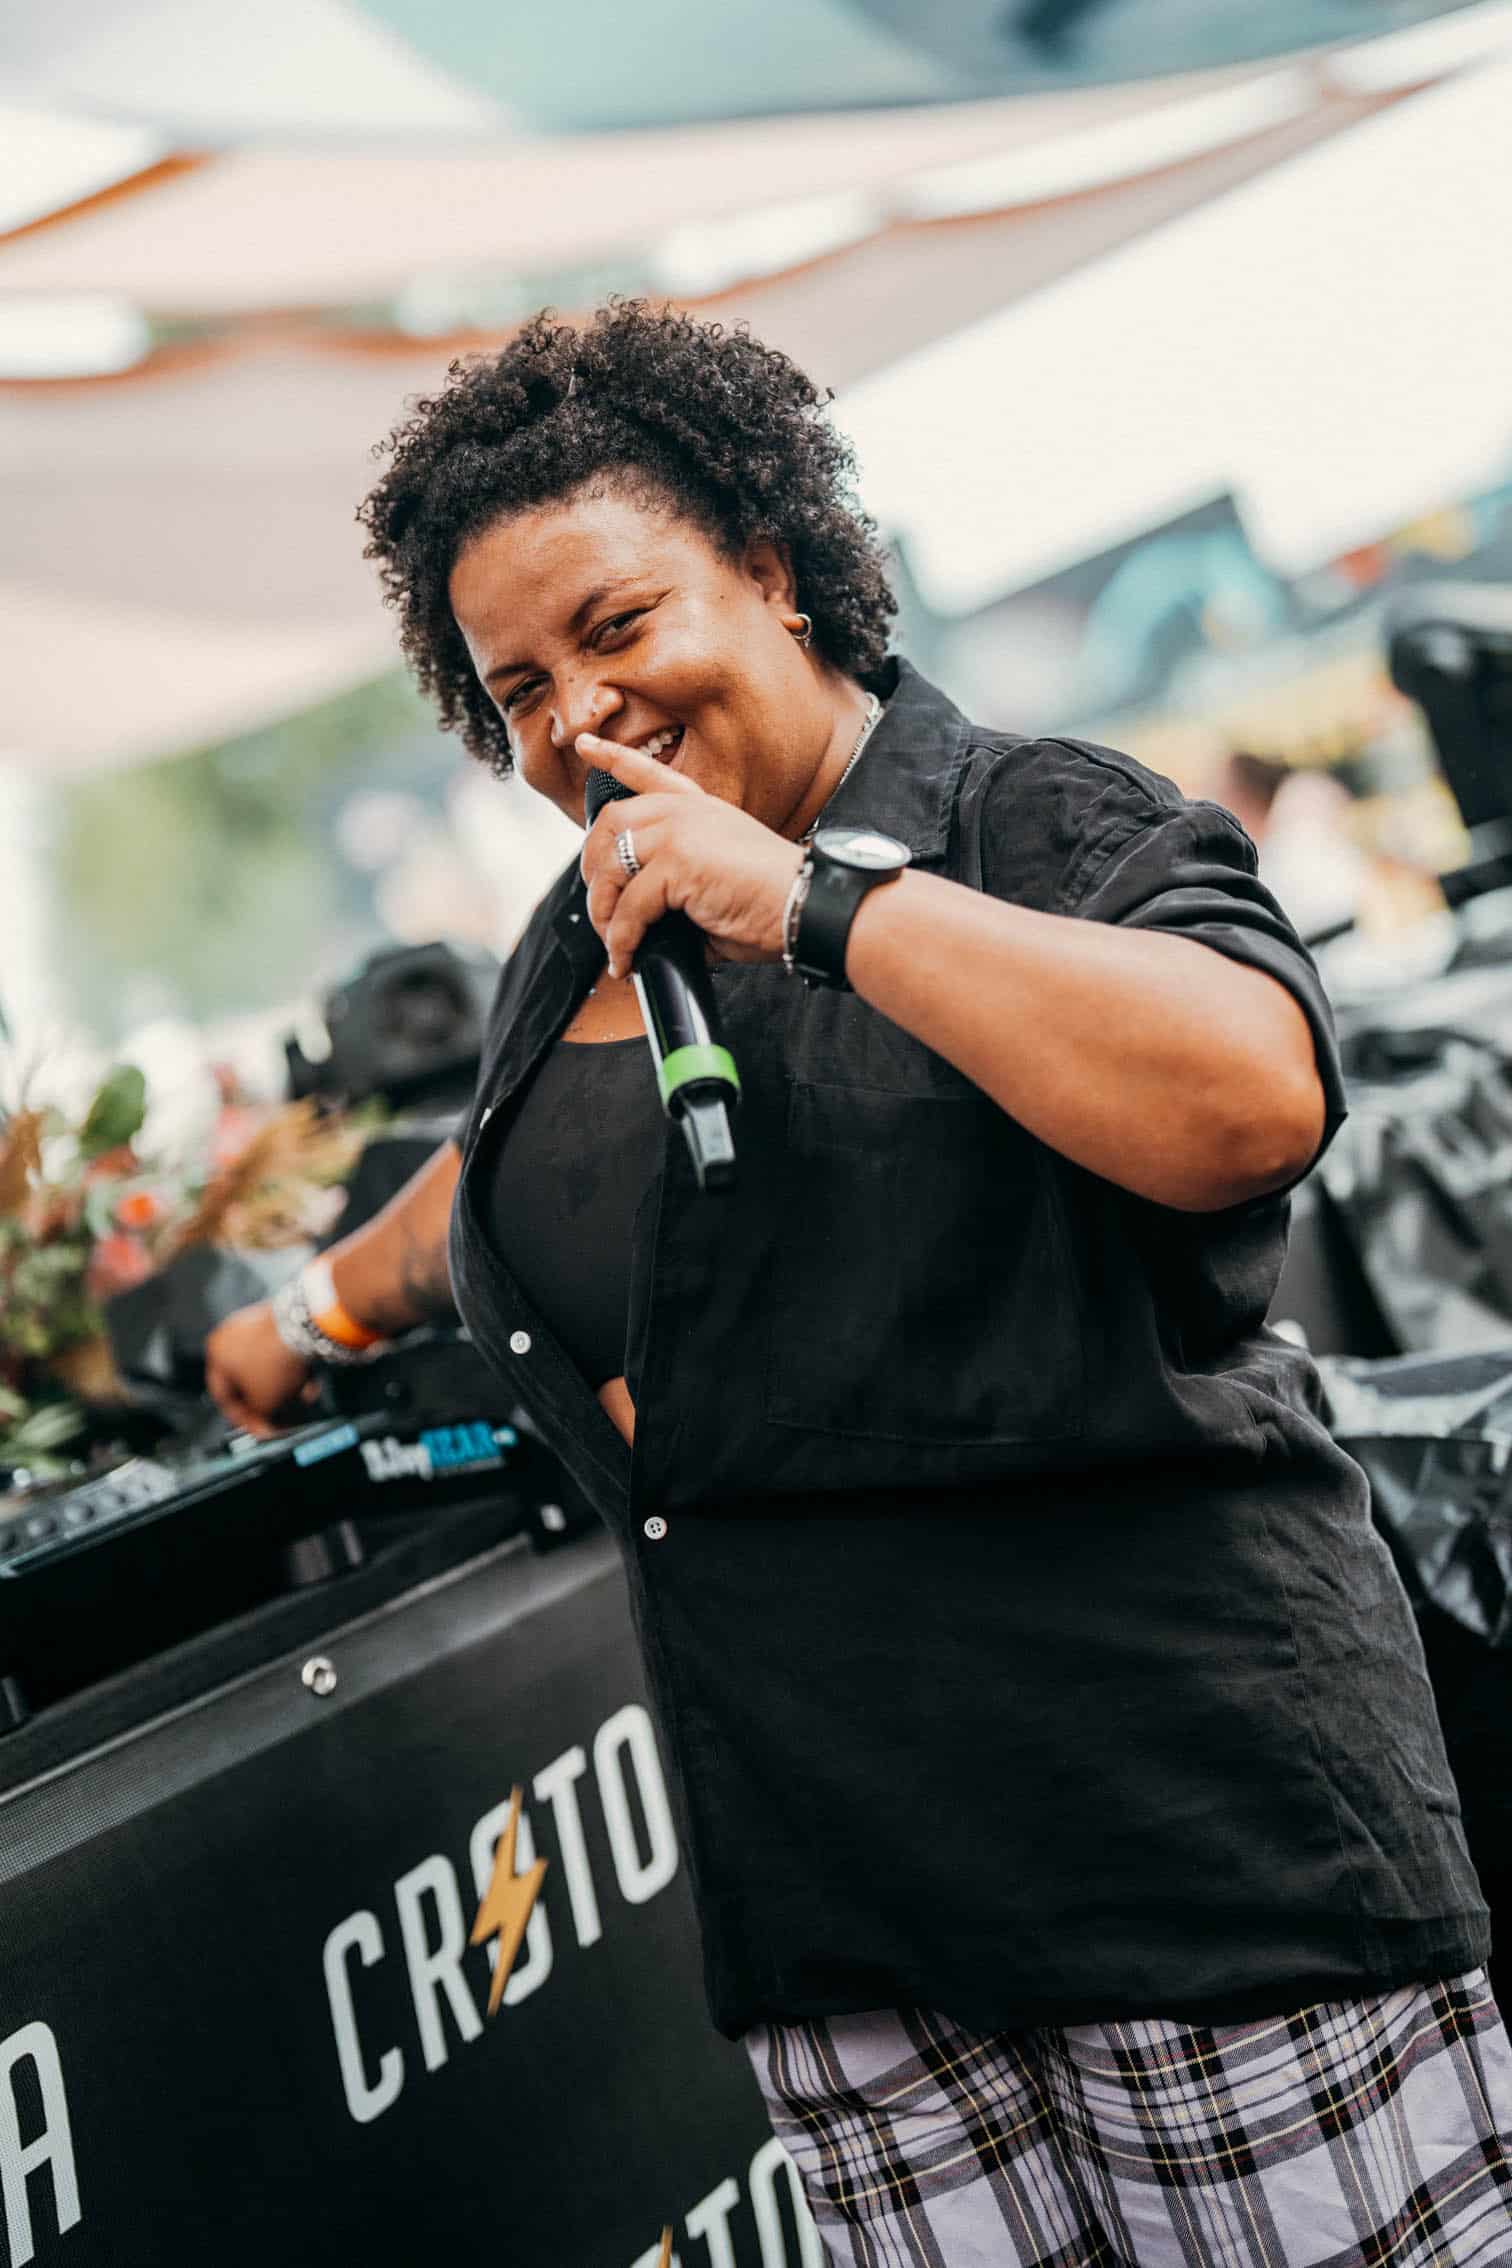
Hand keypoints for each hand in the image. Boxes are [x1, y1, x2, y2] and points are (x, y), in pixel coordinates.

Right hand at [204, 1299, 317, 1436]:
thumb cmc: (274, 1358)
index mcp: (216, 1352)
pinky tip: (309, 1383)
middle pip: (248, 1380)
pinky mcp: (280, 1318)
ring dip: (285, 1387)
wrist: (303, 1328)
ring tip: (302, 1399)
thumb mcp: (262, 1402)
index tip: (257, 1427)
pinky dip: (293, 1369)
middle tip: (281, 1416)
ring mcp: (256, 1324)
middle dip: (269, 1402)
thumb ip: (259, 1417)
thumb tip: (265, 1424)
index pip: (223, 1395)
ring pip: (269, 1367)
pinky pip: (282, 1352)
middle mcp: (232, 1334)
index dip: (241, 1418)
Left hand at [576, 735, 801, 977]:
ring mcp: (679, 832)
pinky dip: (621, 939)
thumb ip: (678, 887)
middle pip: (610, 824)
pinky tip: (627, 957)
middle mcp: (686, 812)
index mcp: (701, 808)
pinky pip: (628, 907)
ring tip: (616, 943)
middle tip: (601, 908)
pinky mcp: (677, 861)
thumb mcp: (718, 881)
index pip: (648, 772)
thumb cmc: (774, 903)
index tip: (584, 745)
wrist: (806, 907)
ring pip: (610, 866)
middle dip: (593, 868)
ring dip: (603, 911)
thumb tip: (644, 925)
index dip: (612, 757)